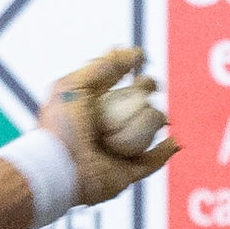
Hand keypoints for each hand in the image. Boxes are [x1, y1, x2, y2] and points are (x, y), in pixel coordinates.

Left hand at [41, 45, 178, 205]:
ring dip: (154, 120)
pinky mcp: (125, 173)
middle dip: (145, 92)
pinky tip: (172, 140)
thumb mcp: (73, 85)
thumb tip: (134, 55)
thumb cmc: (60, 126)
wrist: (57, 167)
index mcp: (90, 107)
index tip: (140, 61)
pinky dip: (164, 151)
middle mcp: (104, 128)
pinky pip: (151, 161)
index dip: (129, 72)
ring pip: (147, 131)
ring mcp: (115, 151)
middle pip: (135, 105)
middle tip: (148, 87)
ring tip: (155, 115)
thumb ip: (101, 66)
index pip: (116, 85)